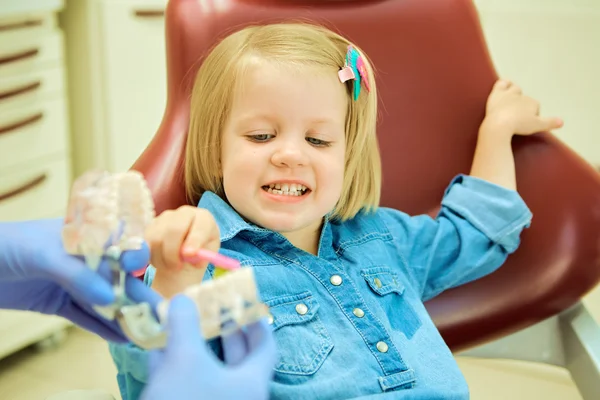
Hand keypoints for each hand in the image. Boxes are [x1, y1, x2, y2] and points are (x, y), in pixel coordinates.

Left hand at [0, 218, 160, 341]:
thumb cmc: (5, 245)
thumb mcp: (43, 254)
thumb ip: (77, 275)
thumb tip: (109, 297)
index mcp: (85, 234)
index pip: (120, 242)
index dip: (135, 256)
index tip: (142, 270)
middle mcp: (84, 257)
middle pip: (117, 276)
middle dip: (138, 294)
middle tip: (159, 312)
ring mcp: (72, 281)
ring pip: (104, 299)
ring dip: (123, 315)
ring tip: (144, 331)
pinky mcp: (58, 302)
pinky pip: (85, 316)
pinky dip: (102, 327)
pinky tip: (121, 338)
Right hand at [141, 295, 275, 399]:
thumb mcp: (183, 358)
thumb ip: (185, 324)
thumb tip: (182, 300)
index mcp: (251, 384)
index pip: (266, 347)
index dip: (257, 322)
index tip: (246, 304)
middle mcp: (240, 397)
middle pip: (239, 359)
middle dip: (225, 332)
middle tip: (213, 310)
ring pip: (210, 373)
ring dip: (195, 348)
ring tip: (181, 325)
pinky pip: (191, 387)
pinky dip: (178, 369)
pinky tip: (157, 353)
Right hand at [145, 206, 219, 296]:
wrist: (186, 249)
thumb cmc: (200, 251)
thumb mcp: (206, 255)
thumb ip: (201, 255)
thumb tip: (190, 256)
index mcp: (204, 218)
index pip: (200, 226)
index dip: (194, 240)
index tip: (189, 255)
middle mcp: (185, 213)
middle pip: (173, 229)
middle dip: (173, 253)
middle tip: (176, 267)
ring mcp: (166, 217)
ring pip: (157, 238)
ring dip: (162, 258)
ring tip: (171, 267)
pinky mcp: (151, 226)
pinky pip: (146, 243)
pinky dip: (153, 257)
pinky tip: (162, 262)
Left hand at [484, 79, 563, 135]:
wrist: (499, 125)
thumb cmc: (518, 126)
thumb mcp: (537, 126)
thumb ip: (549, 123)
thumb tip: (562, 122)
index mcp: (533, 103)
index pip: (535, 107)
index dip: (532, 116)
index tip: (525, 125)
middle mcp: (522, 96)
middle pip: (525, 99)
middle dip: (523, 106)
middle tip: (517, 117)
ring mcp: (508, 94)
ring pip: (515, 89)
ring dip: (515, 94)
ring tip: (512, 103)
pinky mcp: (496, 94)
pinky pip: (501, 83)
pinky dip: (504, 83)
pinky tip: (504, 85)